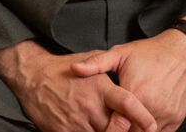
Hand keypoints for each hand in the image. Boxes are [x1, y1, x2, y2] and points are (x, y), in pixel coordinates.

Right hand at [0, 40, 156, 131]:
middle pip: (115, 128)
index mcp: (99, 87)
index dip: (141, 116)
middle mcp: (90, 106)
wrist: (33, 77)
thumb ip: (109, 71)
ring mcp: (76, 122)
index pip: (126, 103)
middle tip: (131, 129)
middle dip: (124, 130)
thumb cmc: (64, 68)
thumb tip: (130, 76)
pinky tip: (90, 128)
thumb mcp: (90, 61)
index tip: (152, 124)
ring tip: (109, 126)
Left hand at [71, 30, 185, 131]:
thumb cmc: (150, 52)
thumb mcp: (121, 53)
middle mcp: (150, 107)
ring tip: (127, 125)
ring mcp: (164, 115)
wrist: (181, 51)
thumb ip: (96, 64)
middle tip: (114, 126)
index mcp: (134, 94)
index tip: (98, 129)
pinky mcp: (176, 119)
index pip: (115, 127)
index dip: (106, 131)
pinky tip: (141, 125)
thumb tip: (75, 69)